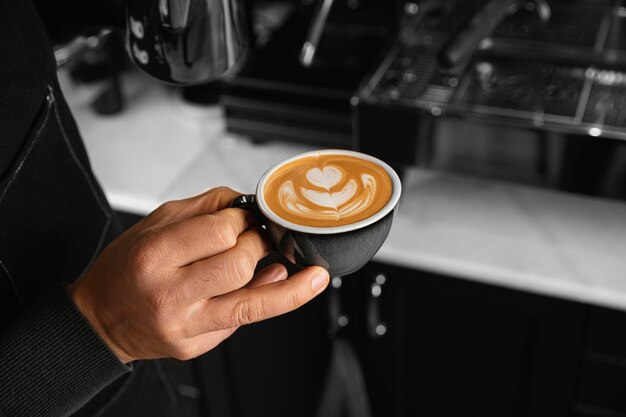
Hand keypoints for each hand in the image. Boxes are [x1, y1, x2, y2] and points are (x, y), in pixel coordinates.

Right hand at [69, 187, 328, 362]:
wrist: (99, 319)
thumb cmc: (126, 267)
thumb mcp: (154, 223)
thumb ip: (204, 208)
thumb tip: (248, 207)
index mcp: (154, 255)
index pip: (219, 231)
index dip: (244, 220)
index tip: (249, 217)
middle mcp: (169, 293)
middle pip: (239, 264)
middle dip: (260, 244)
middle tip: (262, 237)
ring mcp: (184, 325)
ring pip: (253, 304)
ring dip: (289, 281)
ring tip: (302, 267)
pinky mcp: (195, 346)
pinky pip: (242, 322)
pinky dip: (267, 299)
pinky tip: (274, 282)